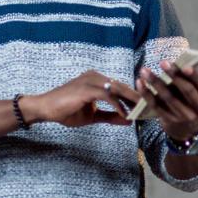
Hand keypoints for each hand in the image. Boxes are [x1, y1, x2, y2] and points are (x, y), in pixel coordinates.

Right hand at [25, 70, 141, 127]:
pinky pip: (108, 96)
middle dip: (138, 98)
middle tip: (152, 108)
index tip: (146, 108)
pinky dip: (118, 106)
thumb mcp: (93, 116)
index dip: (134, 97)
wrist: (45, 109)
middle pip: (123, 86)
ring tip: (143, 111)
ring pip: (118, 89)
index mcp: (97, 80)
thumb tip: (128, 120)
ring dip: (132, 101)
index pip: (121, 87)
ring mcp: (91, 81)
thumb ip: (110, 116)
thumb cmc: (66, 111)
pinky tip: (125, 115)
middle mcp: (96, 77)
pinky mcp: (87, 88)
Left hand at [139, 60, 197, 139]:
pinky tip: (140, 83)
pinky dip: (146, 93)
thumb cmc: (192, 102)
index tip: (184, 66)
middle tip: (163, 63)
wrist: (187, 129)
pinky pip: (156, 106)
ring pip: (168, 97)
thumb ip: (192, 80)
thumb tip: (175, 64)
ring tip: (145, 71)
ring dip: (155, 82)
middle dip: (173, 75)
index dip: (194, 75)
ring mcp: (184, 116)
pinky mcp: (169, 120)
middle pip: (186, 90)